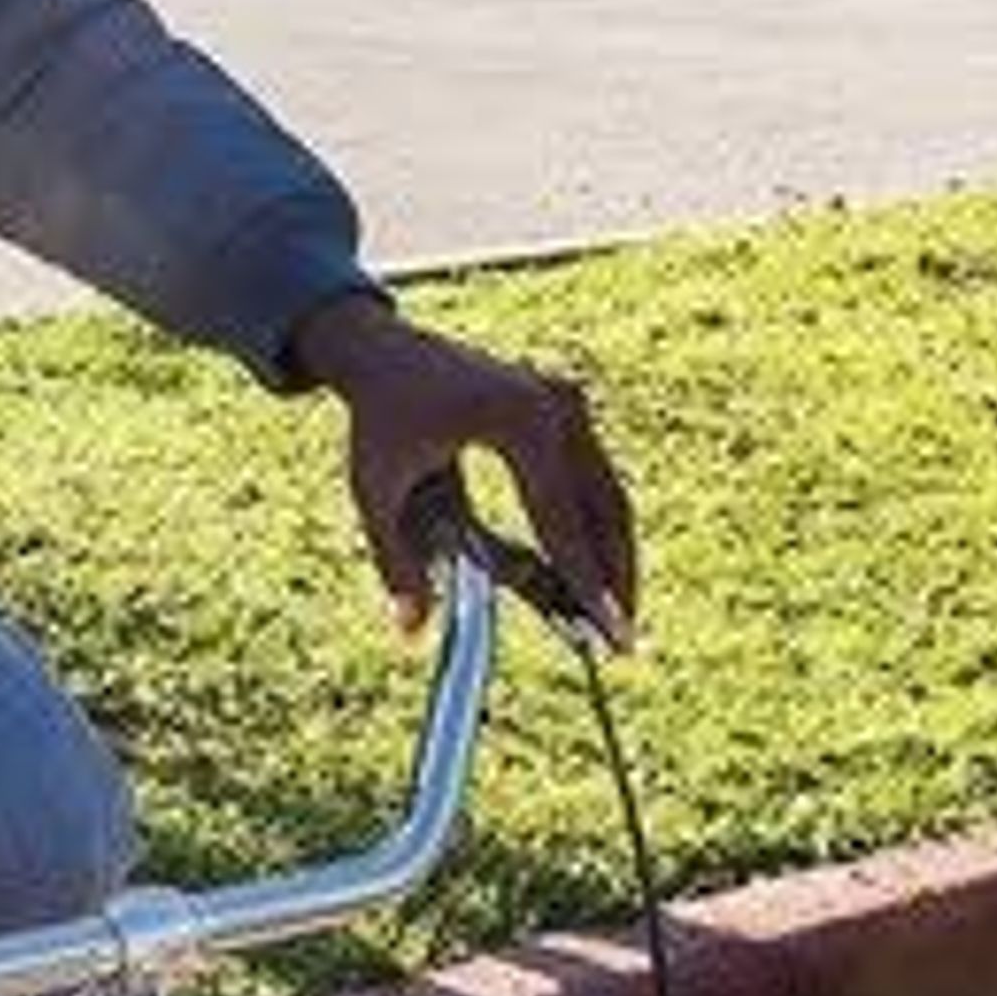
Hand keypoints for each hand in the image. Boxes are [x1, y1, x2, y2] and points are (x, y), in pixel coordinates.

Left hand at [289, 293, 638, 647]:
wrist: (383, 352)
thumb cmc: (377, 419)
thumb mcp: (375, 488)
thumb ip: (395, 559)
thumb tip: (411, 631)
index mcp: (517, 421)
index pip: (560, 517)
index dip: (585, 581)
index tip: (609, 633)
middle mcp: (556, 403)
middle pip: (605, 506)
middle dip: (614, 577)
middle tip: (621, 643)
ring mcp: (569, 398)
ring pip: (610, 495)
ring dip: (613, 556)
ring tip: (612, 617)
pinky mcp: (569, 403)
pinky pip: (593, 478)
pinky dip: (596, 527)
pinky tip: (591, 572)